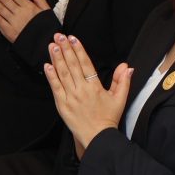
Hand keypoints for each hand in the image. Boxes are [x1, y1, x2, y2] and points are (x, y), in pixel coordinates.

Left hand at [44, 33, 131, 151]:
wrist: (98, 138)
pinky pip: (55, 88)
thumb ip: (122, 81)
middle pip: (72, 65)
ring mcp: (70, 97)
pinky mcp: (62, 105)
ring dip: (56, 58)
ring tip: (52, 45)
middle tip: (58, 36)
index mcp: (95, 87)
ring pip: (62, 74)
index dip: (78, 49)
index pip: (85, 63)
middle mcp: (81, 90)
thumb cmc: (108, 118)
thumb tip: (127, 66)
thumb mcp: (120, 99)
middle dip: (64, 49)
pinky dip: (51, 76)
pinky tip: (47, 65)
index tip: (72, 38)